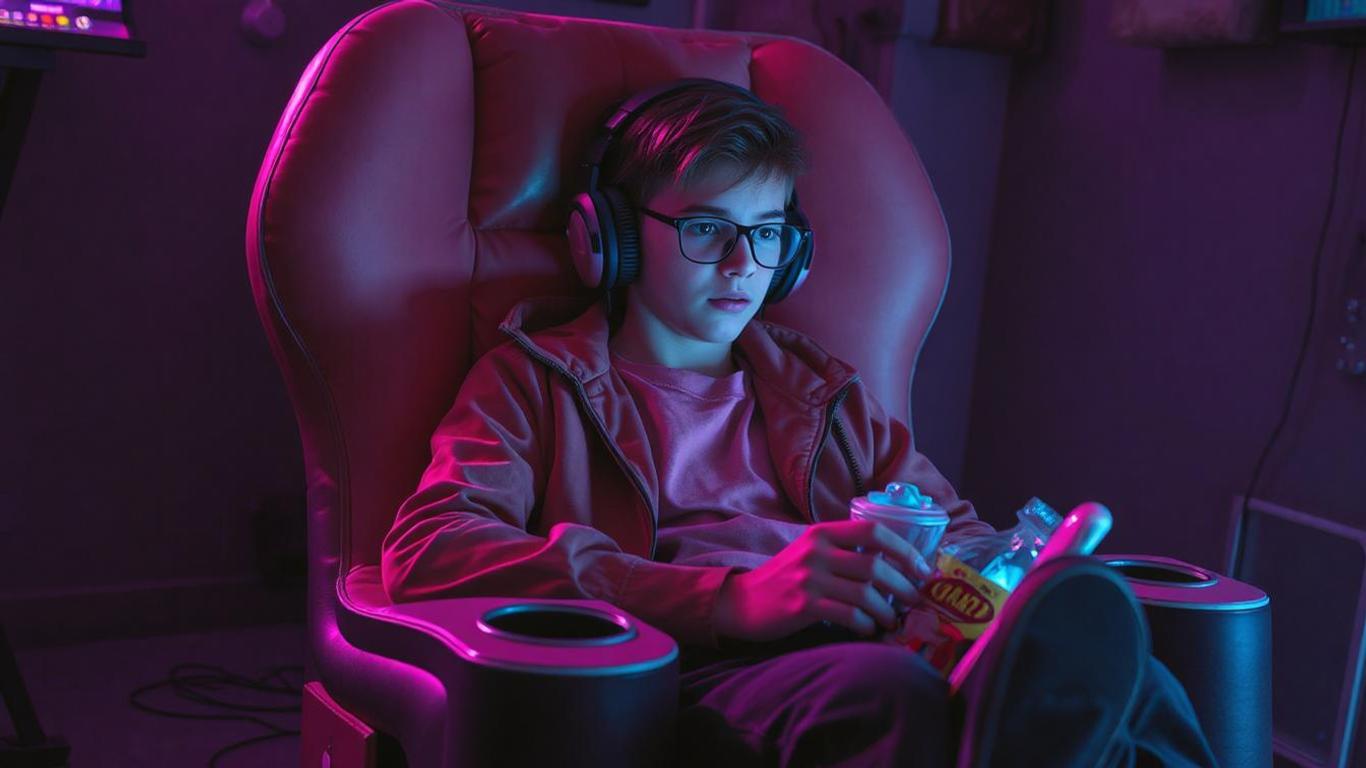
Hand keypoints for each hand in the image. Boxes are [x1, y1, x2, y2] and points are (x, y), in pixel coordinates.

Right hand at [713, 519, 930, 642]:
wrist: (742, 602)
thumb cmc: (785, 579)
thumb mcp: (811, 552)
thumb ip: (844, 551)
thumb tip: (894, 564)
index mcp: (822, 532)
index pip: (873, 530)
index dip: (904, 549)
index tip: (922, 569)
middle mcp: (816, 551)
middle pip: (875, 566)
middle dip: (903, 587)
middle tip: (914, 601)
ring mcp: (808, 578)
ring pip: (865, 594)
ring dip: (887, 612)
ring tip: (892, 621)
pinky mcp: (802, 605)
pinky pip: (849, 615)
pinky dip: (865, 625)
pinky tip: (868, 629)